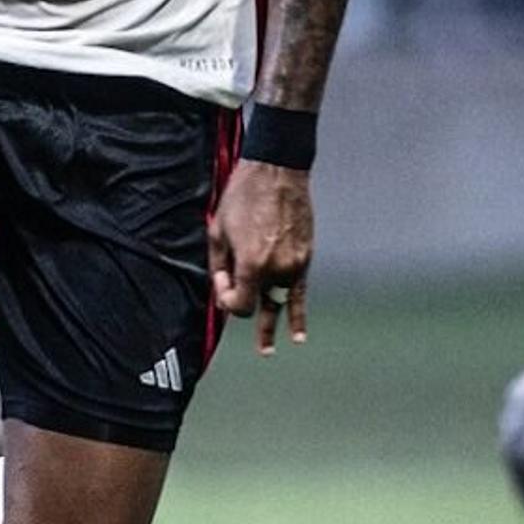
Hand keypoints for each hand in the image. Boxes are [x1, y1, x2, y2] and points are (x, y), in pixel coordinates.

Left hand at [209, 159, 313, 355]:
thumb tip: (222, 287)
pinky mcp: (305, 260)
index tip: (221, 280)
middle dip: (242, 302)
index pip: (240, 305)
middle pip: (257, 304)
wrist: (277, 173)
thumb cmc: (242, 198)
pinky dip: (298, 317)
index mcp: (252, 264)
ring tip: (265, 350)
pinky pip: (301, 295)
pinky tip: (298, 337)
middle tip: (229, 292)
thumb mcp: (218, 230)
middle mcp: (276, 270)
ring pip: (277, 302)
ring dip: (269, 324)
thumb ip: (219, 264)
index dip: (227, 299)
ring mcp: (294, 266)